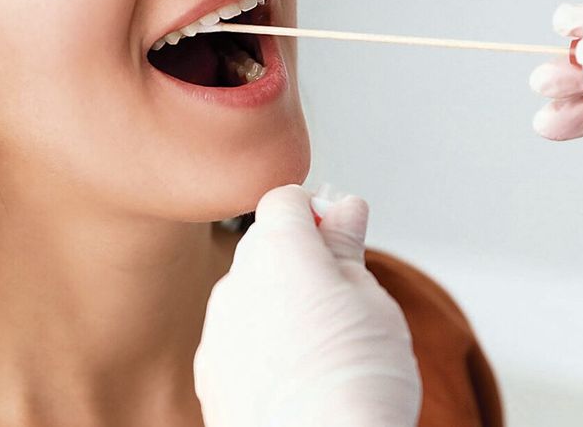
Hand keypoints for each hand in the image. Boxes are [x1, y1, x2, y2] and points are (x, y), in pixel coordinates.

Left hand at [195, 184, 421, 426]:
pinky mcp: (210, 376)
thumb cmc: (356, 382)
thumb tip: (344, 208)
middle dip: (300, 259)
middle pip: (265, 245)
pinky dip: (261, 347)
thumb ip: (347, 248)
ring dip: (280, 305)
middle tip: (345, 298)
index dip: (318, 213)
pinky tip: (295, 376)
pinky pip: (238, 340)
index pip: (286, 199)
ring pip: (250, 295)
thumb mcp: (372, 300)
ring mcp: (218, 331)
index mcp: (278, 251)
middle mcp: (236, 283)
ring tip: (324, 348)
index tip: (344, 239)